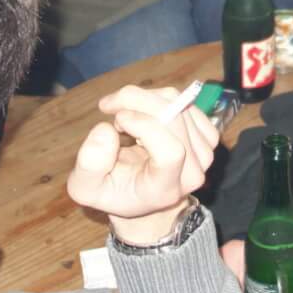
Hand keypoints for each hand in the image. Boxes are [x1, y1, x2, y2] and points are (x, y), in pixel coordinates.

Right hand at [68, 85, 219, 245]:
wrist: (144, 194)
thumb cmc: (114, 190)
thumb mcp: (85, 187)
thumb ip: (89, 164)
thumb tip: (106, 130)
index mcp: (165, 189)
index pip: (171, 153)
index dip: (145, 127)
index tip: (117, 118)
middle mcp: (192, 173)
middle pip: (173, 120)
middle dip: (136, 101)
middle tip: (108, 105)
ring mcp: (204, 153)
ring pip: (177, 104)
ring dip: (143, 98)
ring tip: (123, 114)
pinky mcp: (207, 136)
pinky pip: (183, 101)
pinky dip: (158, 98)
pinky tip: (143, 114)